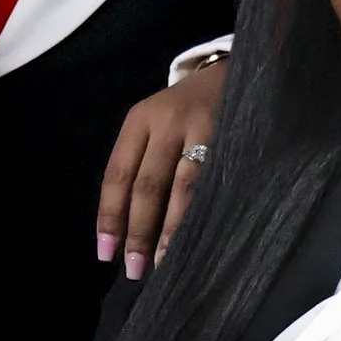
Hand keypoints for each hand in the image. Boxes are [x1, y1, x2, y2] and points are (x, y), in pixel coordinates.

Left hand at [94, 61, 225, 278]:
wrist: (234, 72)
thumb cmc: (186, 111)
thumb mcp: (155, 124)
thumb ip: (140, 164)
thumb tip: (125, 227)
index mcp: (139, 120)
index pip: (117, 174)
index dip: (109, 216)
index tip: (105, 253)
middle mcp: (168, 122)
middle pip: (147, 184)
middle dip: (138, 230)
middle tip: (134, 268)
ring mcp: (203, 128)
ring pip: (183, 187)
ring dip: (172, 229)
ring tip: (164, 261)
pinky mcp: (233, 138)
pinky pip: (215, 184)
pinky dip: (205, 213)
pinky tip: (201, 237)